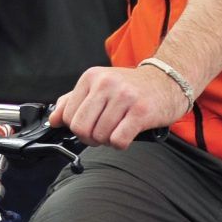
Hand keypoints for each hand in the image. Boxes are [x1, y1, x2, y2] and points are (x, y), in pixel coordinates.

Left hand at [49, 65, 191, 149]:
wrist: (168, 80)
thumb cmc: (132, 87)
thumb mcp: (99, 85)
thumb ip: (73, 100)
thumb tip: (54, 119)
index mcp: (92, 77)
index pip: (68, 116)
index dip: (77, 128)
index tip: (90, 125)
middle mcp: (106, 84)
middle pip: (81, 128)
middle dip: (90, 138)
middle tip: (102, 133)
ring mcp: (124, 97)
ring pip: (100, 136)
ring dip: (107, 141)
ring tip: (118, 130)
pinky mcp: (141, 111)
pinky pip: (118, 141)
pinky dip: (120, 144)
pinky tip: (128, 134)